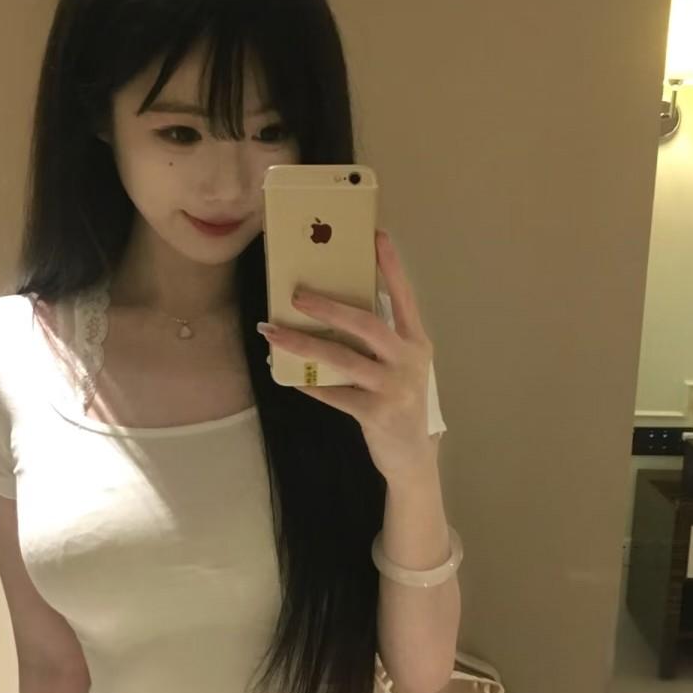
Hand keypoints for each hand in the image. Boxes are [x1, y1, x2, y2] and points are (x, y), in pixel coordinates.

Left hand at [258, 231, 436, 483]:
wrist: (413, 456)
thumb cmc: (400, 401)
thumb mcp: (402, 366)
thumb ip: (381, 340)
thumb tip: (335, 310)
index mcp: (417, 343)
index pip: (405, 297)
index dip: (391, 267)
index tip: (375, 236)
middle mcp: (409, 362)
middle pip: (368, 325)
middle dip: (331, 307)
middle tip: (298, 294)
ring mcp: (394, 389)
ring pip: (344, 359)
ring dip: (305, 344)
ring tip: (275, 332)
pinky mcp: (376, 414)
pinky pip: (335, 394)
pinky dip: (312, 384)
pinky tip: (292, 378)